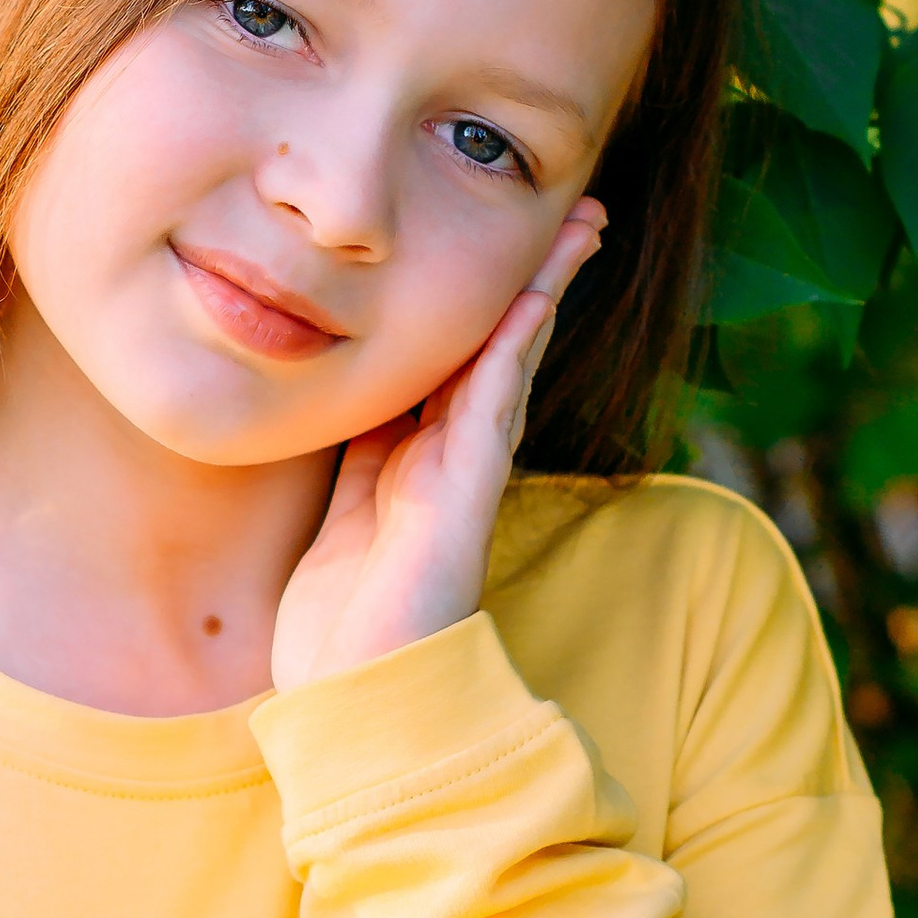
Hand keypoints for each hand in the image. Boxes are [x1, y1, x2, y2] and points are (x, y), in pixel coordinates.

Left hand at [269, 197, 605, 692]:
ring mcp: (462, 479)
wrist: (351, 707)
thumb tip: (353, 401)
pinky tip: (534, 298)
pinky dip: (515, 350)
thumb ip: (355, 462)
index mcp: (414, 463)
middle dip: (532, 278)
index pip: (451, 362)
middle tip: (571, 209)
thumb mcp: (336, 520)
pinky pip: (493, 408)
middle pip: (496, 349)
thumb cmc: (341, 632)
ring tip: (580, 226)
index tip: (497, 240)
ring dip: (544, 292)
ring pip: (510, 364)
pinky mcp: (463, 500)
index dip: (476, 301)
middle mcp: (448, 463)